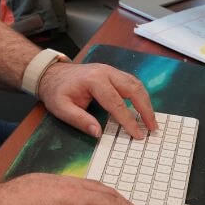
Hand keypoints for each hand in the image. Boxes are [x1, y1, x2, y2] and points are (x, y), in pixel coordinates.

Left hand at [36, 60, 155, 138]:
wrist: (52, 73)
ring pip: (135, 83)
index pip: (116, 103)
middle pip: (132, 89)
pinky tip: (143, 107)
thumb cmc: (56, 91)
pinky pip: (131, 82)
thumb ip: (80, 120)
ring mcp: (110, 70)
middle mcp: (106, 72)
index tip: (137, 135)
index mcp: (93, 80)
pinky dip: (140, 95)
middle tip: (153, 128)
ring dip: (146, 102)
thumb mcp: (61, 108)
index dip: (128, 120)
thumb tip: (98, 133)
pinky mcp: (112, 72)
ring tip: (151, 120)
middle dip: (145, 109)